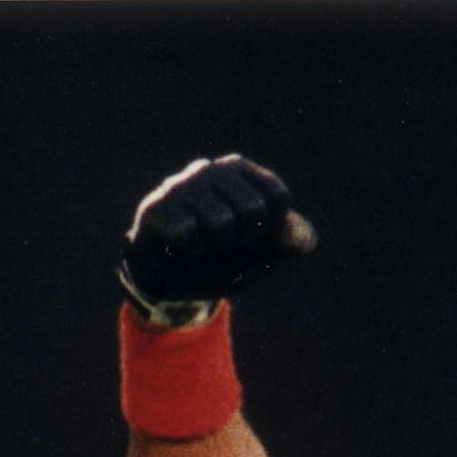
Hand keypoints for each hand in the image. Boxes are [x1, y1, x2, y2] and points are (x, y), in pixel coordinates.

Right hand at [119, 155, 315, 321]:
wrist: (173, 286)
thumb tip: (299, 236)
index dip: (272, 231)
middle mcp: (212, 170)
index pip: (278, 196)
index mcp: (242, 174)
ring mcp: (182, 185)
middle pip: (253, 209)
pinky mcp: (156, 207)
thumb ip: (290, 243)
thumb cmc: (222, 260)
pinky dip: (192, 252)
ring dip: (217, 249)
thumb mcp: (263, 255)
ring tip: (204, 246)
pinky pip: (188, 233)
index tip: (255, 239)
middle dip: (245, 242)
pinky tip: (181, 248)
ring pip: (221, 222)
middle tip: (226, 246)